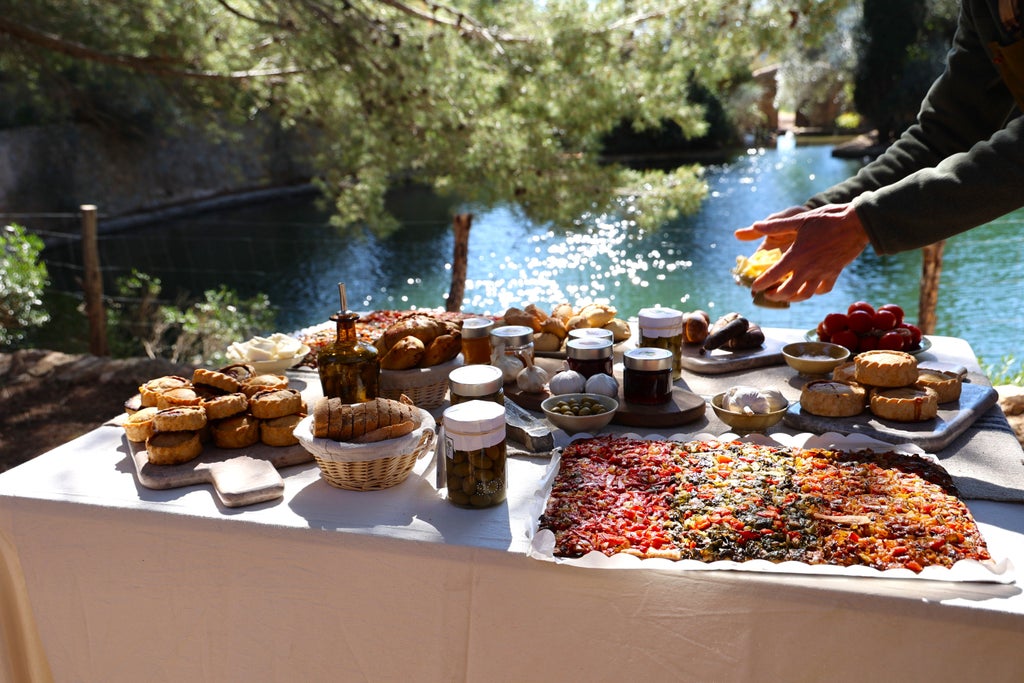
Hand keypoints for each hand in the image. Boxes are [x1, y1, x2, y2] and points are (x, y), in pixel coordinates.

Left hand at [733, 203, 869, 301]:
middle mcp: (808, 268)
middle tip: (768, 294)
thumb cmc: (826, 219)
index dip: (760, 284)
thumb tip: (754, 226)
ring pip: (805, 295)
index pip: (772, 275)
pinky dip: (815, 292)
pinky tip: (810, 288)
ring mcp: (822, 273)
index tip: (754, 288)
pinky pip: (823, 289)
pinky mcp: (835, 273)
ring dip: (793, 298)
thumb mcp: (799, 220)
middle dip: (775, 296)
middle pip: (788, 292)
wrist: (856, 223)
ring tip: (786, 295)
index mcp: (796, 255)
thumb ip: (775, 226)